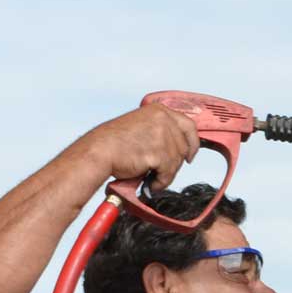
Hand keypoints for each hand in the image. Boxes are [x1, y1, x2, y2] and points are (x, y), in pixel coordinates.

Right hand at [81, 103, 199, 189]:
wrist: (99, 151)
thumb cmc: (115, 143)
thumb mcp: (142, 126)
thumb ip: (161, 130)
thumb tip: (180, 146)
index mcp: (159, 110)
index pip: (188, 126)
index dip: (192, 143)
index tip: (190, 155)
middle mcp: (163, 119)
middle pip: (183, 147)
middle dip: (174, 162)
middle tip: (160, 170)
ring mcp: (162, 134)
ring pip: (176, 162)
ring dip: (165, 173)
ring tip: (151, 175)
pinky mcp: (159, 152)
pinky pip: (168, 173)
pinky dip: (160, 181)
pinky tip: (150, 181)